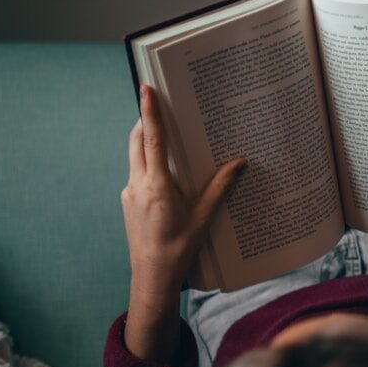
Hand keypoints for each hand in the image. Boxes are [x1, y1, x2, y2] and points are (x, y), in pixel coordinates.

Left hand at [123, 84, 245, 299]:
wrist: (152, 278)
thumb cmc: (179, 250)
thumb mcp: (203, 218)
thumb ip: (220, 187)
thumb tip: (240, 163)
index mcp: (157, 187)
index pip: (152, 140)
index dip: (150, 111)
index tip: (146, 89)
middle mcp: (138, 185)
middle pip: (137, 140)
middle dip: (146, 120)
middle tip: (158, 103)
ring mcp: (129, 193)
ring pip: (135, 156)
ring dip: (146, 142)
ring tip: (167, 136)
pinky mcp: (127, 201)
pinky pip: (136, 173)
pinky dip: (148, 164)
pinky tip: (165, 172)